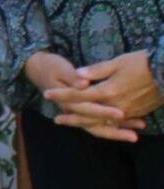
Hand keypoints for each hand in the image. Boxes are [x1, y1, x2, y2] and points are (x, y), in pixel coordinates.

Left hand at [45, 50, 161, 141]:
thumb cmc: (142, 64)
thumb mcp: (117, 62)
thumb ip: (96, 70)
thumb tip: (78, 75)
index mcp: (108, 91)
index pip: (79, 95)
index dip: (62, 95)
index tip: (46, 94)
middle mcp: (115, 105)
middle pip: (88, 114)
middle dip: (72, 117)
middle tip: (56, 119)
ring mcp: (127, 111)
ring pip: (102, 122)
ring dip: (86, 124)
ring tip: (73, 124)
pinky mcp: (136, 113)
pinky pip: (117, 123)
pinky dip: (105, 125)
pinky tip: (96, 125)